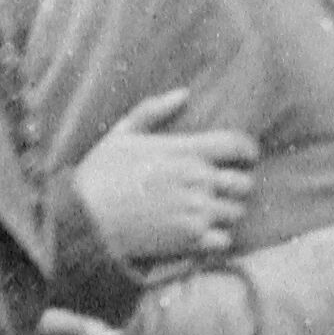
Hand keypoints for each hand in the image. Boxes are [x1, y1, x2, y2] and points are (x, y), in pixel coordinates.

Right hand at [59, 96, 255, 281]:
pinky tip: (200, 234)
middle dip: (236, 185)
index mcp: (184, 151)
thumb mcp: (122, 133)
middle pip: (245, 183)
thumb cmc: (100, 174)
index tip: (246, 156)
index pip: (237, 145)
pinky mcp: (190, 240)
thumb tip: (184, 94)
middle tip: (221, 189)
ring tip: (207, 212)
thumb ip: (154, 110)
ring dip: (226, 213)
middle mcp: (197, 180)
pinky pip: (224, 240)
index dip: (248, 150)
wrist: (85, 220)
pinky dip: (216, 238)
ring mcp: (196, 212)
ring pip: (236, 212)